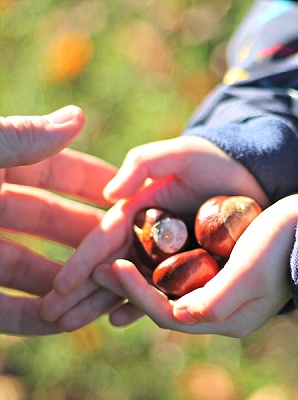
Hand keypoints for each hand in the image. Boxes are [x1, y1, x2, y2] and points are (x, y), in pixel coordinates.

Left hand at [0, 106, 116, 334]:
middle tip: (136, 256)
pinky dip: (34, 320)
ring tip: (109, 298)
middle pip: (54, 228)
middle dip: (95, 243)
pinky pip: (3, 311)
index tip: (138, 198)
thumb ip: (20, 137)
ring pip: (35, 273)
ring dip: (73, 288)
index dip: (98, 186)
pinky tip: (65, 323)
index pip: (56, 175)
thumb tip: (78, 117)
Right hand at [40, 135, 269, 326]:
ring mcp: (163, 253)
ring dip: (99, 302)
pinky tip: (119, 319)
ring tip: (71, 324)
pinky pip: (160, 288)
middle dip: (78, 289)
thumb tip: (110, 194)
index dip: (82, 260)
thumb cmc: (214, 162)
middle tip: (50, 315)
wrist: (251, 178)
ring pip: (127, 281)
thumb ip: (145, 163)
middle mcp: (145, 234)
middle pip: (108, 265)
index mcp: (137, 208)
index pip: (104, 237)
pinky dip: (138, 302)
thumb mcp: (182, 153)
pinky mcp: (184, 266)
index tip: (60, 285)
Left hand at [97, 194, 297, 335]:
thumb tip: (176, 316)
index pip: (170, 314)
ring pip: (171, 293)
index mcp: (230, 319)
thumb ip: (216, 299)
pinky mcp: (225, 276)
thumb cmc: (284, 243)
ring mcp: (224, 294)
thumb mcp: (250, 271)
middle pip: (165, 305)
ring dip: (141, 278)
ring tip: (113, 258)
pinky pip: (184, 279)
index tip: (112, 265)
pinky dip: (161, 269)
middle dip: (131, 287)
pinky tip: (144, 253)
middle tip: (98, 265)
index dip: (137, 293)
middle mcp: (224, 312)